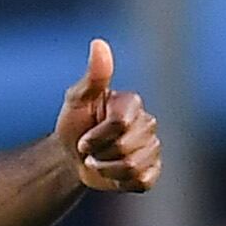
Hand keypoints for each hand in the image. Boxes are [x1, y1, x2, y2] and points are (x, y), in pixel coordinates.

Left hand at [55, 38, 160, 193]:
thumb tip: (99, 43)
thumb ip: (93, 76)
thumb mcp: (77, 99)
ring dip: (106, 169)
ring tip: (99, 161)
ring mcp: (153, 147)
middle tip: (90, 150)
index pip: (120, 124)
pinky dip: (120, 182)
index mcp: (132, 103)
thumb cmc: (74, 124)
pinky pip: (142, 181)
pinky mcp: (153, 171)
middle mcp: (148, 123)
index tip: (83, 137)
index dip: (96, 136)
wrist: (72, 158)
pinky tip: (113, 173)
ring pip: (132, 166)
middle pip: (125, 147)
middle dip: (99, 153)